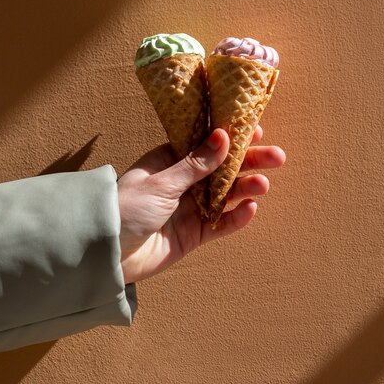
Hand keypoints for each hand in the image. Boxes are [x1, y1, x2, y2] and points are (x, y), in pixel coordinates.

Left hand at [117, 126, 284, 282]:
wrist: (107, 253)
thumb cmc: (127, 207)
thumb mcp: (162, 182)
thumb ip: (195, 164)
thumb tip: (223, 136)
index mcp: (171, 161)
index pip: (207, 144)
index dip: (232, 137)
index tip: (256, 130)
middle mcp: (183, 182)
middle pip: (223, 168)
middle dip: (249, 162)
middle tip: (276, 157)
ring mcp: (190, 208)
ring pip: (225, 195)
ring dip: (245, 188)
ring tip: (262, 185)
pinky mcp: (194, 234)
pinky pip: (220, 224)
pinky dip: (235, 217)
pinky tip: (250, 209)